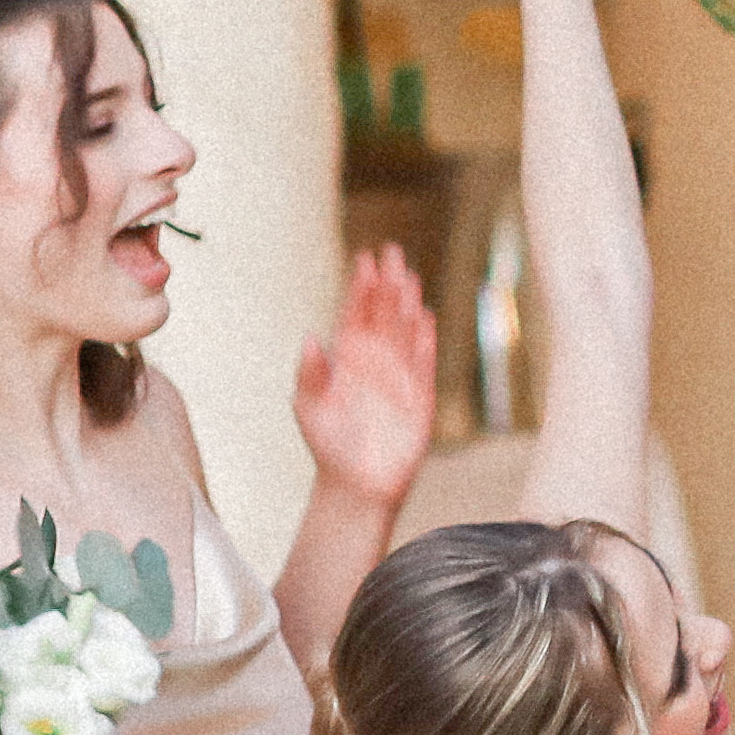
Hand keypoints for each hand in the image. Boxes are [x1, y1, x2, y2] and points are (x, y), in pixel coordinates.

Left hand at [292, 245, 440, 509]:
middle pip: (383, 314)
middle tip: (393, 251)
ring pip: (405, 332)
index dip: (360, 287)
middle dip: (388, 283)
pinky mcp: (420, 398)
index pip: (355, 314)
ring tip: (411, 277)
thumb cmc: (327, 444)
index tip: (365, 259)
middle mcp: (374, 363)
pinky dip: (425, 341)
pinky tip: (426, 318)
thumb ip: (310, 373)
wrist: (356, 483)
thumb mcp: (308, 406)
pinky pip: (424, 363)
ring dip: (408, 305)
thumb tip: (310, 338)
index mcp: (346, 359)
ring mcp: (398, 378)